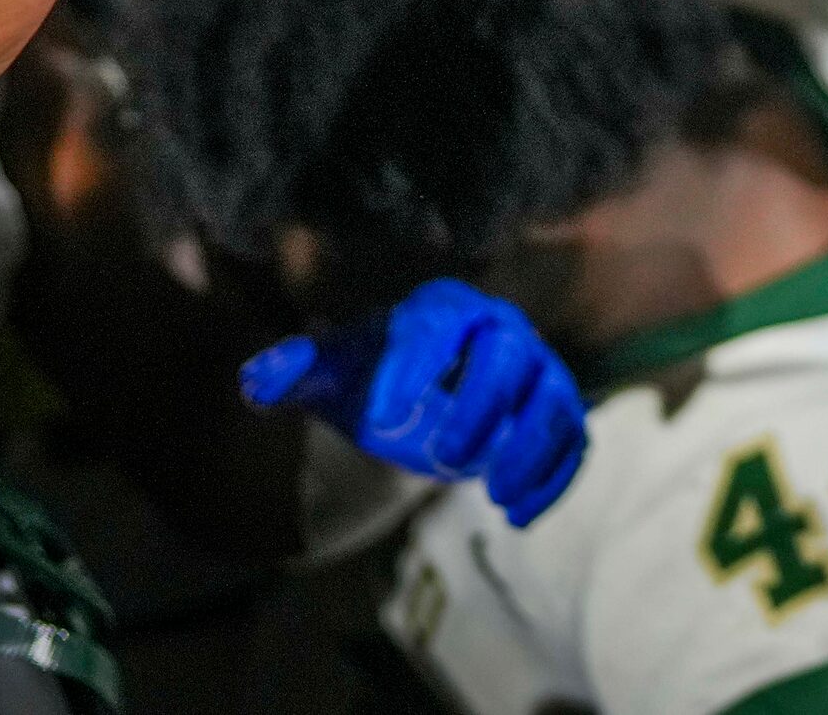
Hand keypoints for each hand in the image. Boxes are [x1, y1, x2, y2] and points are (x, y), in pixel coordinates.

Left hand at [242, 278, 587, 528]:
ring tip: (493, 494)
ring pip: (551, 398)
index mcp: (441, 311)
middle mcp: (500, 328)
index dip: (414, 368)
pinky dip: (553, 479)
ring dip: (530, 447)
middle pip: (508, 353)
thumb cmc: (373, 377)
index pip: (434, 328)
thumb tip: (256, 379)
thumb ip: (292, 372)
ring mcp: (537, 370)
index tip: (384, 420)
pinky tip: (516, 517)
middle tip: (444, 458)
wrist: (422, 391)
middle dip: (482, 405)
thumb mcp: (329, 373)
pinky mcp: (557, 412)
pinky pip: (571, 440)